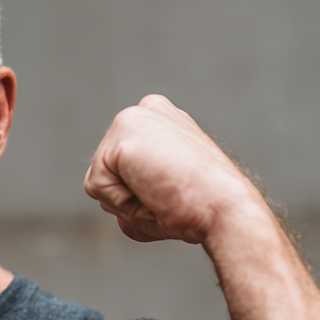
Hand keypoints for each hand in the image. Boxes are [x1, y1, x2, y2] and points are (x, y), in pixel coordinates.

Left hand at [83, 94, 264, 243]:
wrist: (223, 209)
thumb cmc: (200, 208)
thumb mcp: (162, 193)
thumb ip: (131, 189)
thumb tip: (106, 198)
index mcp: (157, 119)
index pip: (117, 169)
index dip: (139, 194)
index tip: (174, 191)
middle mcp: (144, 111)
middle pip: (104, 173)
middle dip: (127, 198)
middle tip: (166, 195)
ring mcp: (132, 118)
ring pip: (98, 182)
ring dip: (124, 203)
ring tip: (161, 194)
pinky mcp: (123, 135)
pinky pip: (96, 187)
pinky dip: (120, 202)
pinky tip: (152, 192)